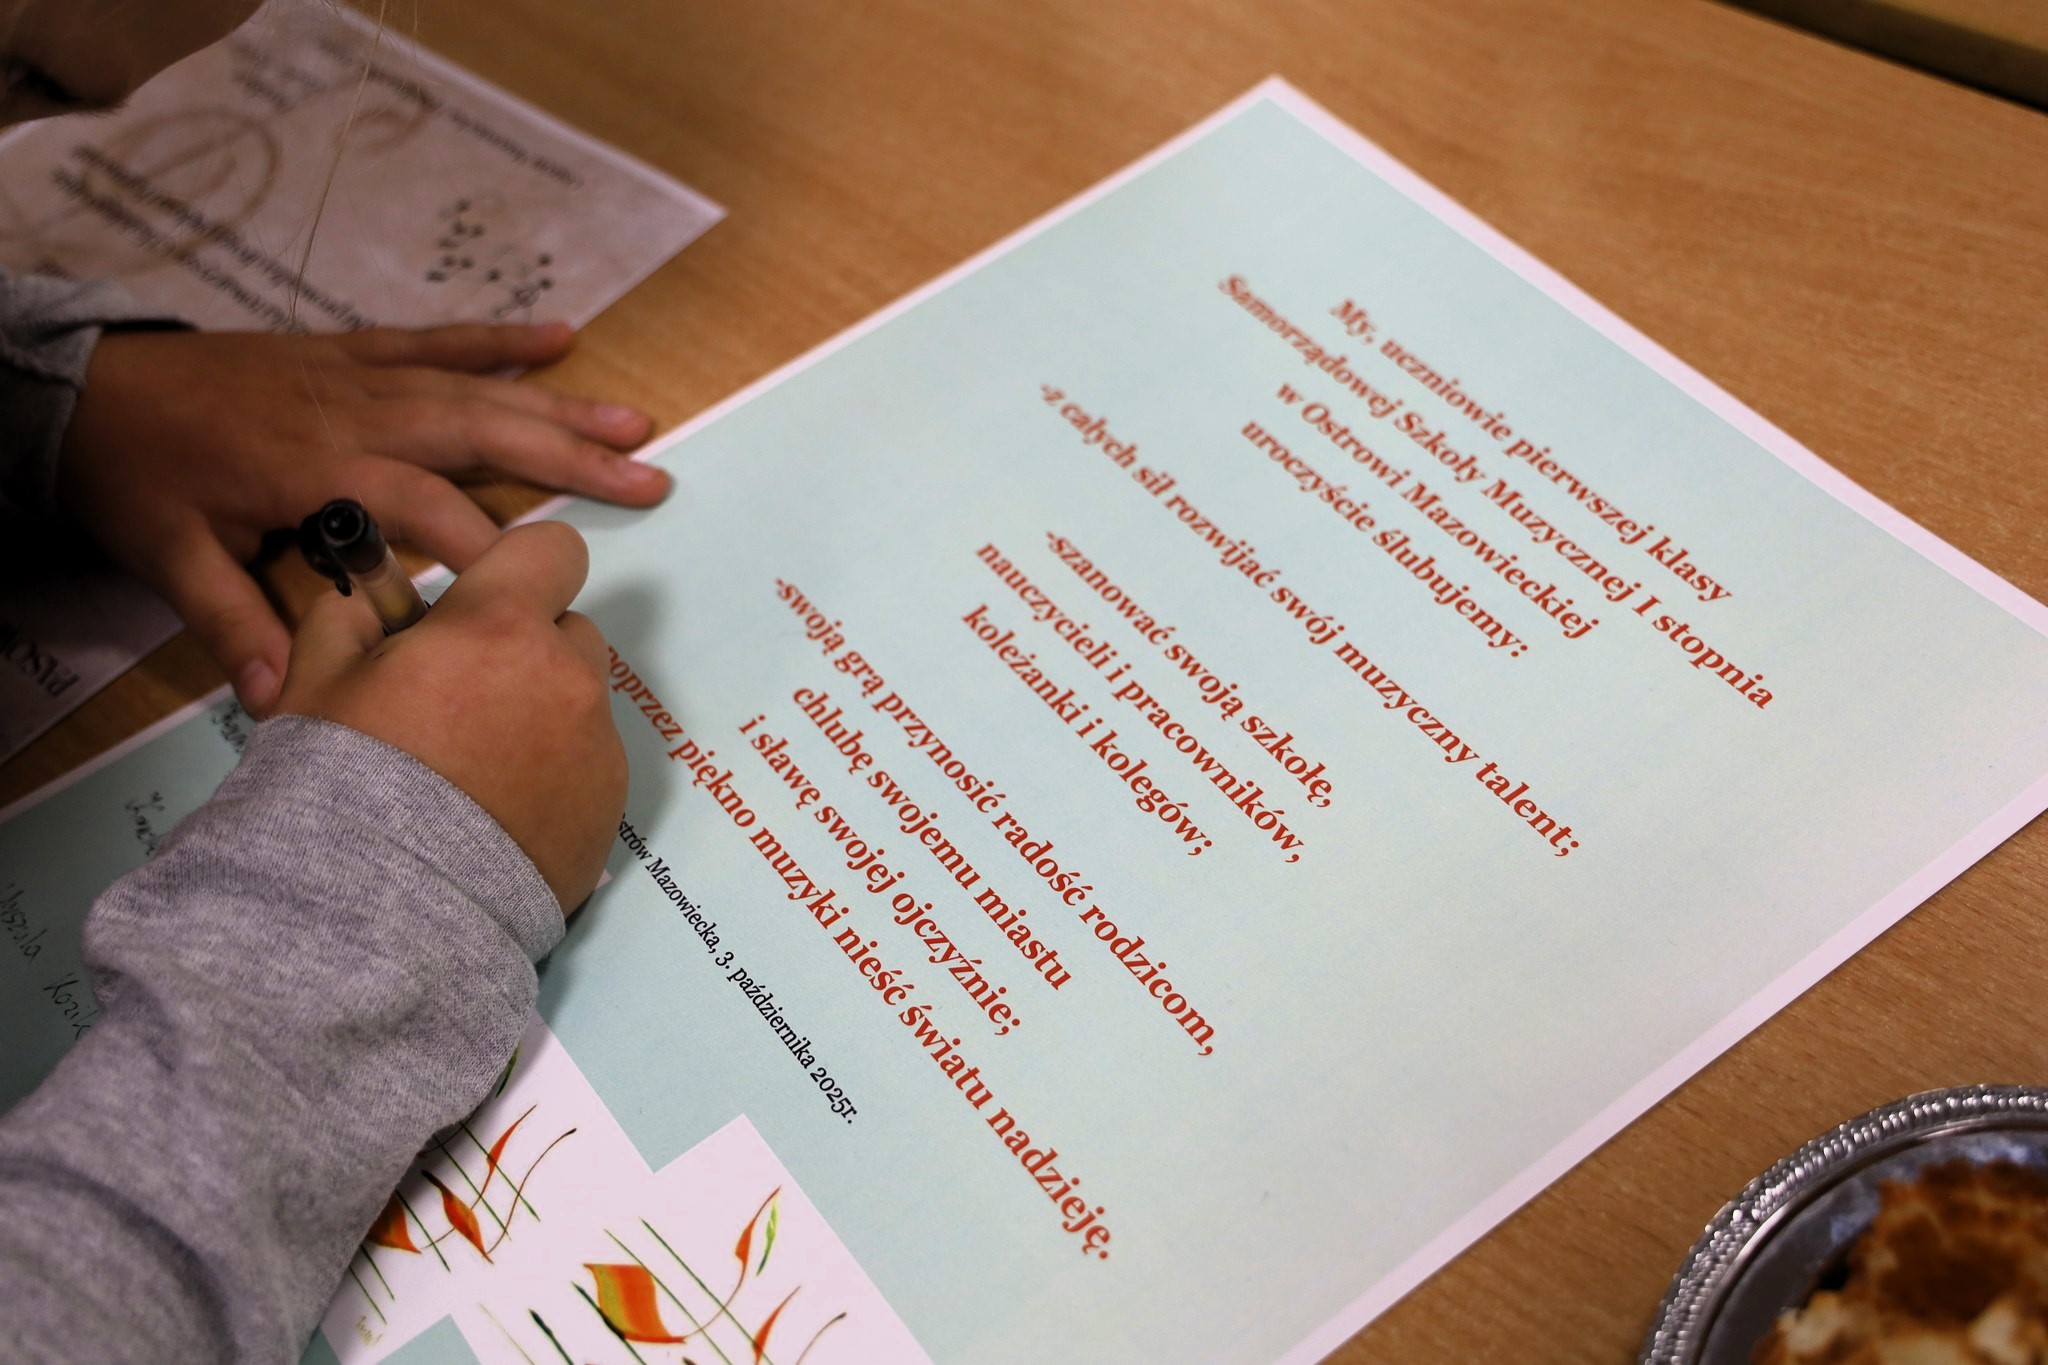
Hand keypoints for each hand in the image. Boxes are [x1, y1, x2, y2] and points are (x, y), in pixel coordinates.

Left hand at [57, 322, 664, 716]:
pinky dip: (498, 339)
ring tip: (637, 422)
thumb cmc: (137, 477)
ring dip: (560, 405)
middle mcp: (356, 413)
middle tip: (650, 478)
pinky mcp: (352, 352)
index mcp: (317, 467)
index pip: (421, 508)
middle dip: (570, 457)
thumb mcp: (170, 557)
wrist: (87, 387)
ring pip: (475, 389)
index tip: (541, 584)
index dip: (482, 547)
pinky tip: (560, 335)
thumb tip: (282, 700)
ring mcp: (359, 375)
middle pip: (479, 433)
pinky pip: (436, 341)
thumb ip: (233, 621)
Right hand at [273, 522, 625, 910]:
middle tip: (462, 701)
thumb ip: (352, 616)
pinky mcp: (610, 808)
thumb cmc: (340, 786)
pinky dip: (556, 778)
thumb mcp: (315, 682)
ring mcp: (597, 747)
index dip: (518, 569)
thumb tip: (378, 600)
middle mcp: (566, 677)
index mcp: (499, 627)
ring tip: (475, 771)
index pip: (551, 549)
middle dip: (525, 649)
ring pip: (581, 702)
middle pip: (568, 630)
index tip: (484, 603)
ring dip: (543, 714)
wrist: (381, 912)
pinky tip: (497, 816)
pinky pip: (591, 767)